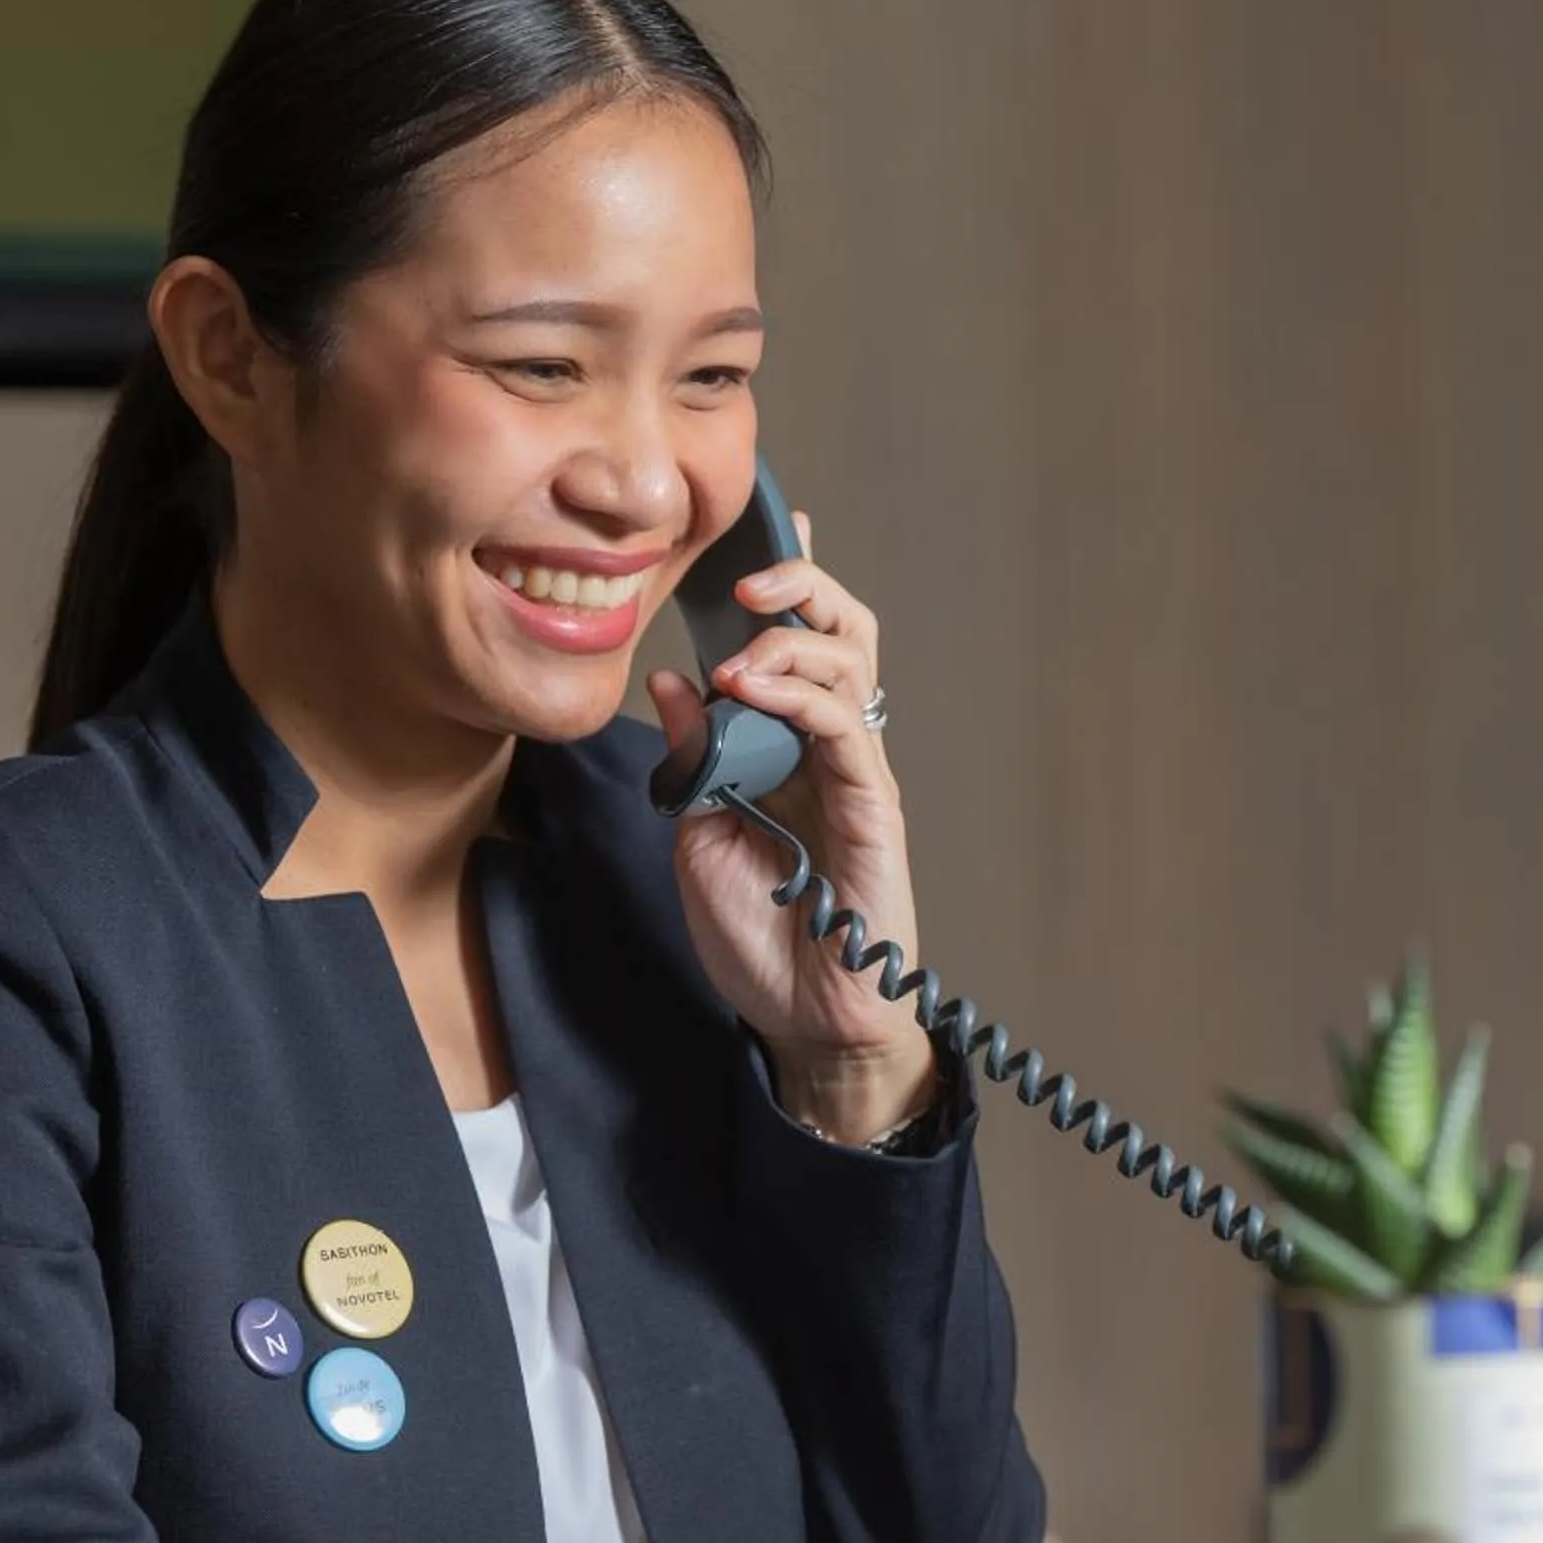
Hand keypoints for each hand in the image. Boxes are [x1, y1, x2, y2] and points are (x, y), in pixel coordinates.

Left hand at [649, 513, 939, 1145]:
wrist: (801, 1018)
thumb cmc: (759, 934)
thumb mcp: (695, 832)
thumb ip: (690, 756)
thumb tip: (669, 681)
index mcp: (787, 743)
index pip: (795, 641)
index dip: (783, 581)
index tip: (757, 525)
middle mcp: (828, 744)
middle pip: (840, 629)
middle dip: (799, 584)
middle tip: (744, 582)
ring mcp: (856, 770)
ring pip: (850, 661)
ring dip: (788, 642)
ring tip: (736, 657)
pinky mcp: (873, 804)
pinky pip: (846, 725)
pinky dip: (801, 696)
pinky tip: (754, 692)